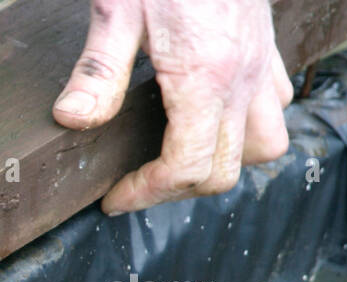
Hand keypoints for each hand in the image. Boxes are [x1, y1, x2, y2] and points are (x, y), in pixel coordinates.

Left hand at [52, 0, 294, 214]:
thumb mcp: (116, 11)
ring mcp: (259, 62)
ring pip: (264, 143)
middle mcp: (242, 76)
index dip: (146, 194)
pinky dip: (247, 123)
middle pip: (224, 170)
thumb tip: (72, 121)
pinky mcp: (264, 45)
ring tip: (178, 155)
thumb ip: (97, 72)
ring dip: (224, 160)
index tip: (114, 198)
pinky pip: (275, 103)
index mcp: (206, 76)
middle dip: (177, 188)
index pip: (186, 167)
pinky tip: (208, 115)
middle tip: (135, 182)